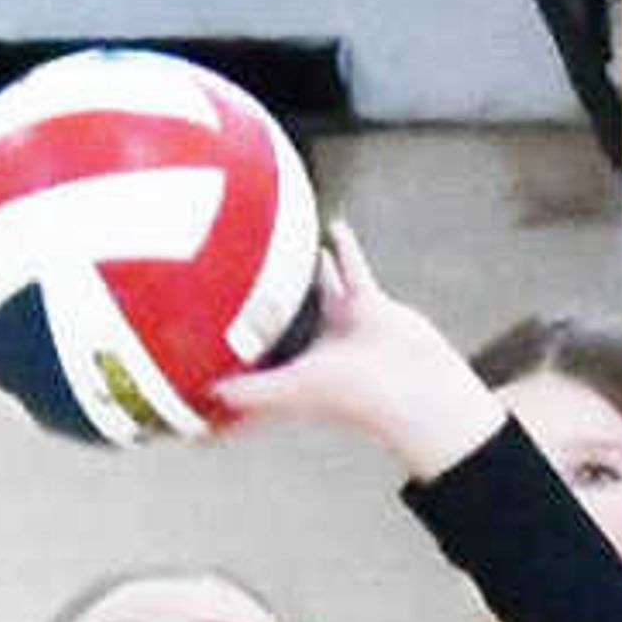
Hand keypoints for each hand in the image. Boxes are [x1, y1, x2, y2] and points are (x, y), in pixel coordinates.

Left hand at [207, 225, 504, 479]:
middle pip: (283, 325)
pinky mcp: (370, 304)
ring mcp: (345, 325)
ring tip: (286, 249)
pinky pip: (352, 267)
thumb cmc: (356, 397)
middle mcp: (319, 349)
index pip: (259, 370)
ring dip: (305, 274)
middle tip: (241, 285)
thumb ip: (252, 392)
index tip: (211, 350)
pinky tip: (332, 224)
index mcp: (298, 373)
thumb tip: (209, 394)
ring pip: (318, 292)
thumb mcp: (292, 389)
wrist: (412, 386)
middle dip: (265, 310)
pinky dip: (344, 247)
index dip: (237, 365)